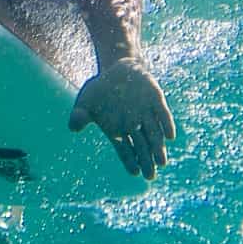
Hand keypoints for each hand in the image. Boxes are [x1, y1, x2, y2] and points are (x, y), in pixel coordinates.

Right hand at [68, 64, 175, 179]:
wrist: (118, 67)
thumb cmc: (101, 89)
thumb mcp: (86, 100)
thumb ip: (80, 115)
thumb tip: (73, 127)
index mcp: (118, 129)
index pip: (124, 149)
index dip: (129, 161)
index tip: (135, 173)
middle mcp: (134, 125)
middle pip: (142, 147)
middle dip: (147, 161)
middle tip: (150, 176)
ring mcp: (146, 113)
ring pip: (154, 134)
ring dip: (158, 147)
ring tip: (162, 162)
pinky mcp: (156, 100)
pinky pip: (163, 114)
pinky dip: (166, 124)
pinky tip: (170, 136)